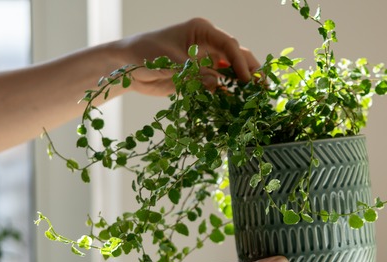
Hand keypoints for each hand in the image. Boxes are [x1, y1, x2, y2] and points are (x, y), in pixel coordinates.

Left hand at [114, 17, 259, 95]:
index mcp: (201, 31)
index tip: (246, 79)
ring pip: (232, 71)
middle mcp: (207, 44)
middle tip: (262, 88)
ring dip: (243, 84)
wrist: (125, 67)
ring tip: (256, 98)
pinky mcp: (201, 76)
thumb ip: (194, 74)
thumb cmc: (143, 54)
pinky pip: (220, 84)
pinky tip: (238, 105)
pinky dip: (229, 94)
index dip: (240, 61)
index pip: (228, 44)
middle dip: (250, 70)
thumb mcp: (168, 62)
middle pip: (237, 55)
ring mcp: (206, 60)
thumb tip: (220, 85)